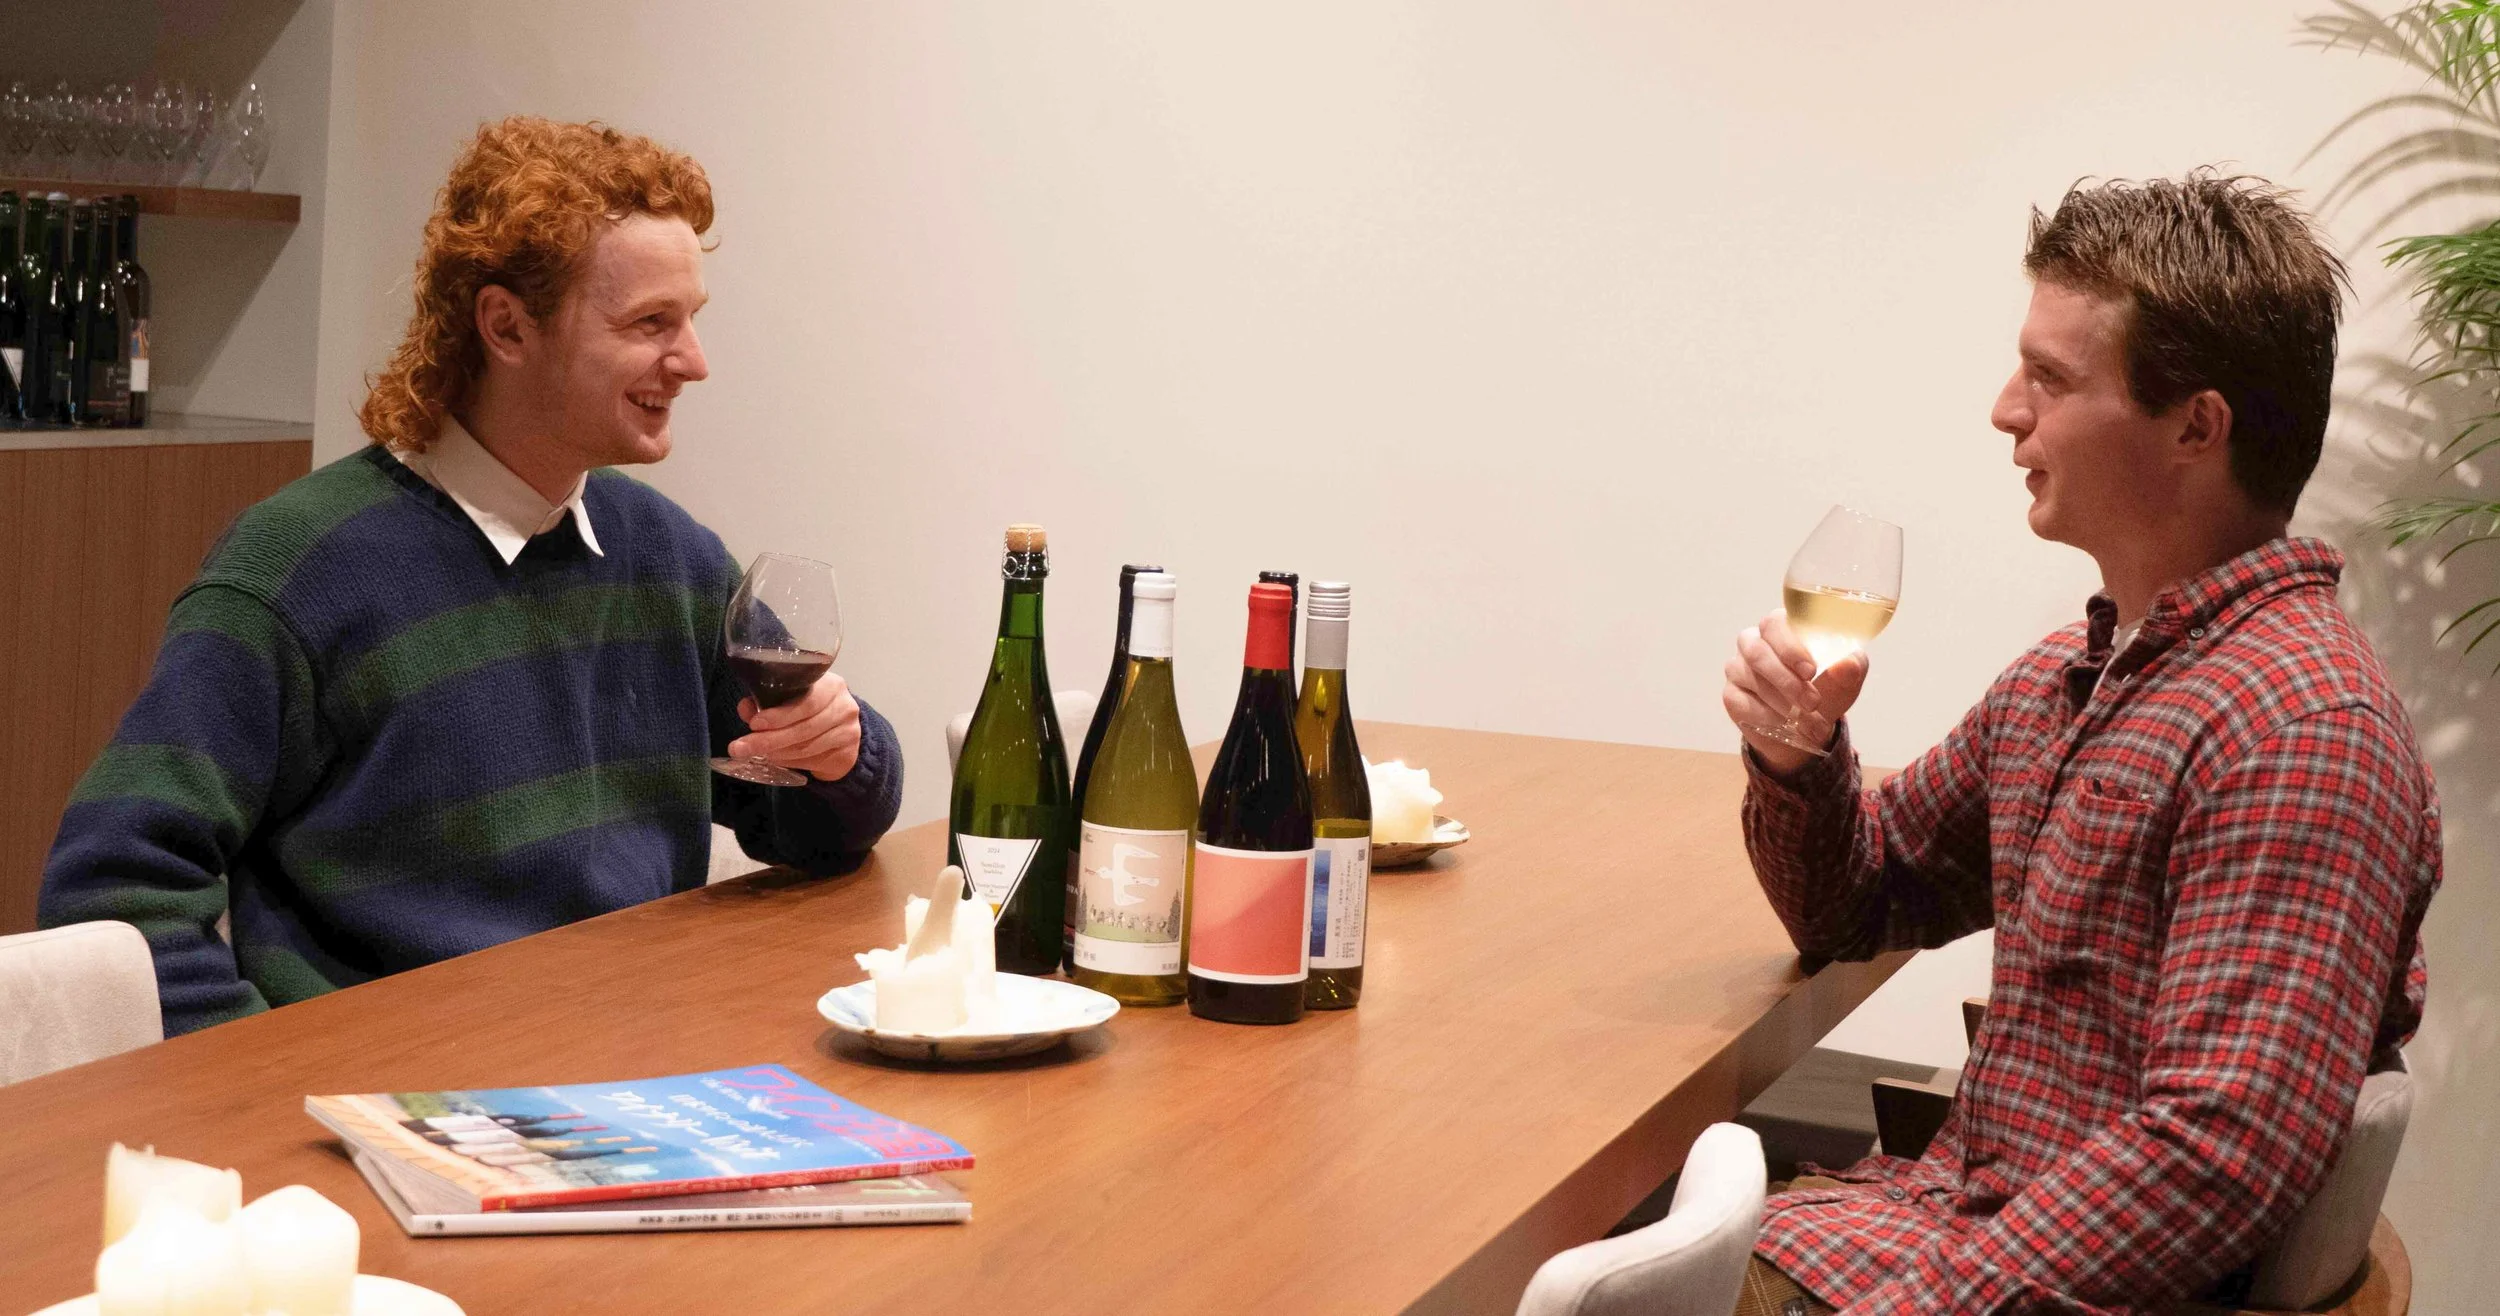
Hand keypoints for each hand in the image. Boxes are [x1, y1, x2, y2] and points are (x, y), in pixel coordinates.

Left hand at [729, 671, 863, 782]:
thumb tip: (745, 708)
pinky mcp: (848, 754)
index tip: (754, 724)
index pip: (806, 702)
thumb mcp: (791, 699)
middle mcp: (844, 707)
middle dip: (769, 740)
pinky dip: (789, 761)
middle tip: (741, 748)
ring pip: (806, 748)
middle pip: (804, 728)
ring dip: (777, 753)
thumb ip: (768, 701)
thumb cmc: (811, 710)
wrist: (842, 731)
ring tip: (758, 753)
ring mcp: (849, 732)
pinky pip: (812, 761)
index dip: (779, 715)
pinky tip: (776, 759)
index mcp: (830, 685)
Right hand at [1721, 610, 1869, 774]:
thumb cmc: (1826, 690)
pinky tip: (1784, 725)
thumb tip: (1848, 665)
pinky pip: (1742, 703)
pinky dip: (1766, 717)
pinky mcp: (1731, 694)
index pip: (1775, 623)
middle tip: (1812, 702)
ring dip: (1782, 702)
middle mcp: (1754, 642)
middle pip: (1756, 650)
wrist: (1807, 728)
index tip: (1811, 671)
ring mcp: (1738, 668)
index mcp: (1782, 628)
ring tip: (1809, 720)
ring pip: (1751, 678)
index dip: (1789, 647)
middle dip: (1786, 679)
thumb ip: (1851, 668)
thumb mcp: (1846, 680)